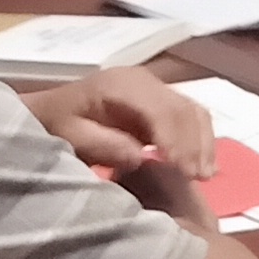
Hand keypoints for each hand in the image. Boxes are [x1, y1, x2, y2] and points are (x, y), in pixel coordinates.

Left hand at [25, 67, 217, 210]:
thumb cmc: (57, 123)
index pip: (159, 108)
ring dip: (204, 143)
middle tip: (198, 178)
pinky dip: (202, 140)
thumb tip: (141, 156)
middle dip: (194, 144)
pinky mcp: (162, 103)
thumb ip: (103, 144)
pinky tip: (206, 165)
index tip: (180, 170)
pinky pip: (191, 118)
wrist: (52, 110)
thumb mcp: (70, 135)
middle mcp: (144, 80)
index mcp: (120, 84)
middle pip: (182, 108)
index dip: (174, 138)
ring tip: (206, 175)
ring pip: (193, 111)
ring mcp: (156, 89)